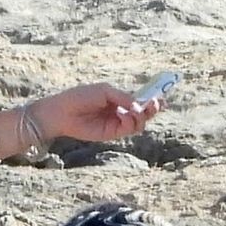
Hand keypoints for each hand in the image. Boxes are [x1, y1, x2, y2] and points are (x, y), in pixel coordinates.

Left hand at [36, 83, 161, 144]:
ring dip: (141, 116)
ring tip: (133, 109)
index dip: (152, 99)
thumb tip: (140, 104)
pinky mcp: (112, 133)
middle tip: (155, 104)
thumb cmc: (81, 96)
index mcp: (119, 98)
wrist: (63, 111)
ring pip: (139, 123)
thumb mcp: (105, 91)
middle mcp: (121, 111)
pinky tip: (123, 114)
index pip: (140, 100)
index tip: (161, 97)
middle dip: (152, 109)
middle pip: (144, 113)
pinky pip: (129, 129)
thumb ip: (123, 97)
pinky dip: (130, 121)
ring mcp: (117, 123)